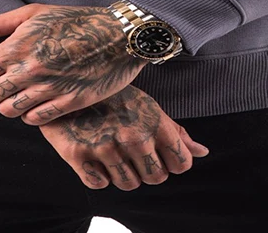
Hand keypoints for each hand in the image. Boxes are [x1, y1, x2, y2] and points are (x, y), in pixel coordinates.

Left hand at [0, 3, 147, 123]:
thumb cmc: (74, 20)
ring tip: (22, 89)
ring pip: (9, 111)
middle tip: (5, 80)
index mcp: (19, 44)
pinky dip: (31, 112)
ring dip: (10, 103)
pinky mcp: (68, 103)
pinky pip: (34, 120)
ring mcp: (50, 88)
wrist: (119, 35)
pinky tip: (39, 97)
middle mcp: (31, 68)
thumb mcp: (32, 13)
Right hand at [36, 84, 210, 190]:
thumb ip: (174, 131)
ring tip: (112, 149)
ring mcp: (105, 146)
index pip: (182, 163)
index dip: (172, 162)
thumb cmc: (112, 96)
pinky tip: (93, 152)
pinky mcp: (79, 155)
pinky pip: (99, 184)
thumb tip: (203, 152)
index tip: (160, 154)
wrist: (64, 83)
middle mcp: (133, 135)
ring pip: (128, 185)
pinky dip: (96, 174)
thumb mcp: (146, 105)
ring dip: (122, 172)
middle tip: (132, 151)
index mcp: (153, 120)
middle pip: (156, 178)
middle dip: (147, 170)